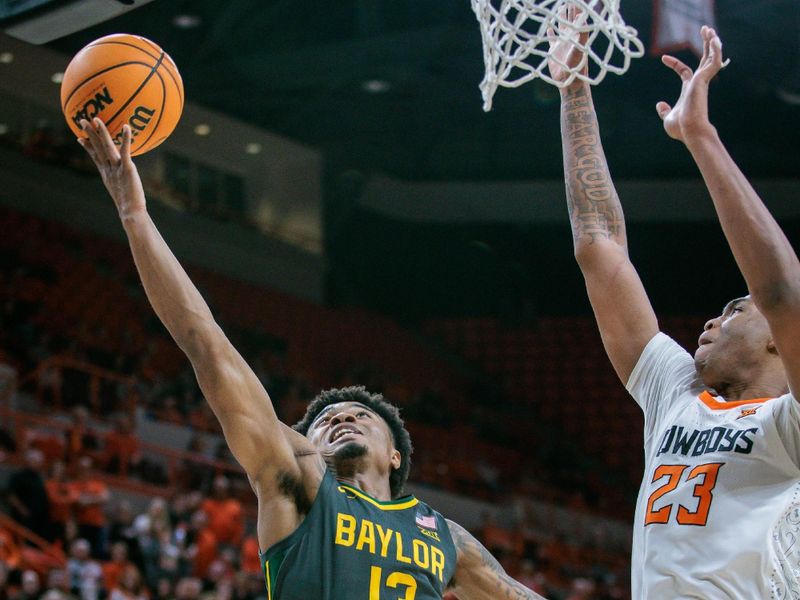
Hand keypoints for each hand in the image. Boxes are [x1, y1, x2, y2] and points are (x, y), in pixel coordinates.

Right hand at [78, 118, 146, 217]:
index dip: (87, 146)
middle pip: (97, 148)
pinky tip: (126, 127)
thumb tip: (122, 183)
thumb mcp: (119, 191)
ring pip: (107, 147)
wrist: (130, 211)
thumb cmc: (129, 204)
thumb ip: (119, 183)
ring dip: (101, 132)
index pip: (95, 156)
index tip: (79, 137)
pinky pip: (125, 150)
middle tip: (82, 120)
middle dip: (89, 134)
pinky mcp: (127, 168)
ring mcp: (116, 167)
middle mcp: (108, 168)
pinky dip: (125, 138)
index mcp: (106, 173)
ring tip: (96, 119)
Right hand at [547, 3, 589, 89]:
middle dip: (569, 7)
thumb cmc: (577, 66)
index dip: (576, 5)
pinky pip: (551, 38)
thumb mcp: (580, 48)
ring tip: (560, 6)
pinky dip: (550, 32)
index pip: (577, 15)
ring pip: (560, 25)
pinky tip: (549, 27)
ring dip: (560, 16)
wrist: (569, 81)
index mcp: (576, 34)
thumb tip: (583, 16)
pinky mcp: (554, 50)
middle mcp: (570, 36)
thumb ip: (582, 33)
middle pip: (569, 17)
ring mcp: (561, 42)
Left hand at [656, 26, 727, 143]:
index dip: (674, 64)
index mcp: (689, 90)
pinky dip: (715, 50)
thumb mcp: (668, 118)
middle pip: (703, 59)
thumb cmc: (681, 128)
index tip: (663, 58)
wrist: (689, 130)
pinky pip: (714, 61)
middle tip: (704, 30)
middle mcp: (698, 84)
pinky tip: (714, 39)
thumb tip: (659, 104)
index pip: (684, 72)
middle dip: (705, 45)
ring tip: (708, 28)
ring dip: (711, 42)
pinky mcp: (704, 80)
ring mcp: (702, 81)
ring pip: (710, 57)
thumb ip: (664, 111)